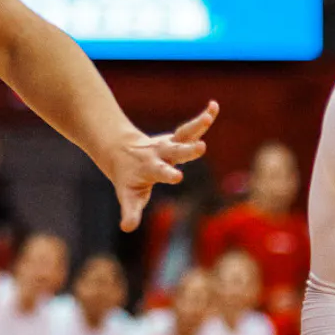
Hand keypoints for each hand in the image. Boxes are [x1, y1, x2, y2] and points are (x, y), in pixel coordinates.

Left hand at [100, 101, 218, 231]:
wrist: (119, 151)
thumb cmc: (127, 179)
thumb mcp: (128, 196)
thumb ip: (131, 211)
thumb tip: (127, 228)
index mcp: (150, 169)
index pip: (160, 172)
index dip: (168, 174)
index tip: (177, 177)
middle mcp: (161, 154)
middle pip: (176, 151)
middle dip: (188, 150)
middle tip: (202, 147)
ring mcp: (170, 144)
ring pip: (185, 133)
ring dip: (197, 125)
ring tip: (209, 116)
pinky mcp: (177, 138)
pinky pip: (193, 127)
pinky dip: (204, 118)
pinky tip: (214, 106)